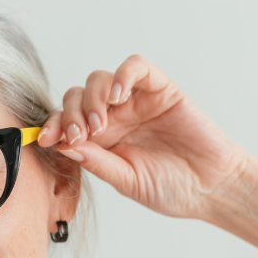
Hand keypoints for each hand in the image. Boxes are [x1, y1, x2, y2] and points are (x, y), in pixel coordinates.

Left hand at [37, 55, 248, 219]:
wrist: (211, 188)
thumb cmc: (171, 189)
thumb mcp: (127, 181)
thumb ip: (97, 162)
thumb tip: (62, 146)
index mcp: (101, 142)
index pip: (67, 123)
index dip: (53, 126)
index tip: (45, 139)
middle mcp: (115, 118)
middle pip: (77, 97)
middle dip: (71, 114)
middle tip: (80, 135)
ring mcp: (136, 102)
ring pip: (100, 80)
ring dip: (92, 98)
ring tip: (101, 124)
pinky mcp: (160, 89)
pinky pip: (136, 67)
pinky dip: (123, 75)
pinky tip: (119, 96)